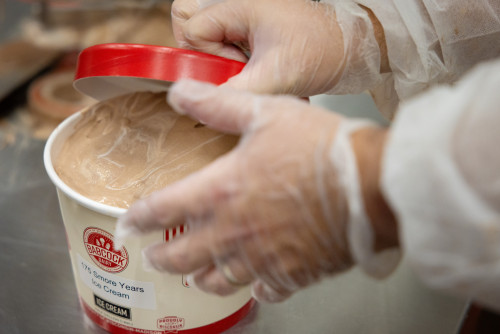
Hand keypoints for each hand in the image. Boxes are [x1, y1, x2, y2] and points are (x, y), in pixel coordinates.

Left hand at [115, 80, 396, 302]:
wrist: (370, 184)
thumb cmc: (320, 149)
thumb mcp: (266, 114)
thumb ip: (218, 105)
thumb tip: (180, 93)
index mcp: (222, 192)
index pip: (163, 209)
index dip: (139, 217)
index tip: (128, 223)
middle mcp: (235, 232)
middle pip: (183, 255)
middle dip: (162, 257)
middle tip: (154, 257)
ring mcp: (263, 257)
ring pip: (219, 280)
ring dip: (200, 278)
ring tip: (194, 277)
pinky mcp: (294, 272)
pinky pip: (266, 291)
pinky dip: (256, 290)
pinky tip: (256, 286)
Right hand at [171, 0, 385, 95]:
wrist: (346, 50)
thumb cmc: (320, 49)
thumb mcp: (277, 75)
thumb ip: (236, 91)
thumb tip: (204, 102)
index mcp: (239, 6)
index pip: (193, 29)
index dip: (207, 56)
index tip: (233, 70)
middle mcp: (237, 7)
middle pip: (190, 21)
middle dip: (202, 52)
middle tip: (229, 68)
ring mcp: (242, 18)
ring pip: (205, 34)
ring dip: (219, 58)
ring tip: (247, 69)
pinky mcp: (249, 31)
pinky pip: (223, 42)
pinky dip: (234, 62)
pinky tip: (257, 71)